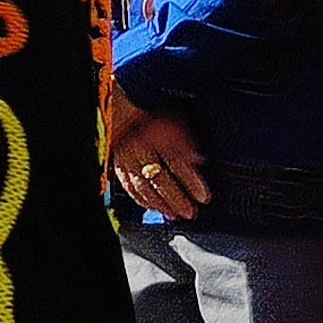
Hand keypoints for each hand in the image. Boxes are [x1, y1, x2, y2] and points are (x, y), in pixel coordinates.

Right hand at [109, 99, 207, 220]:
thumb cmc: (152, 114)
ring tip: (176, 214)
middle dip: (177, 198)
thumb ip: (187, 143)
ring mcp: (127, 159)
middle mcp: (140, 148)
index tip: (204, 197)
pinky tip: (154, 207)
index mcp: (156, 134)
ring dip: (161, 204)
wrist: (124, 108)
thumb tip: (199, 161)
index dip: (191, 182)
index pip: (176, 162)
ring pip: (143, 186)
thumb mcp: (176, 121)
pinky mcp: (119, 166)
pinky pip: (130, 186)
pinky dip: (143, 200)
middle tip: (192, 212)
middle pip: (159, 178)